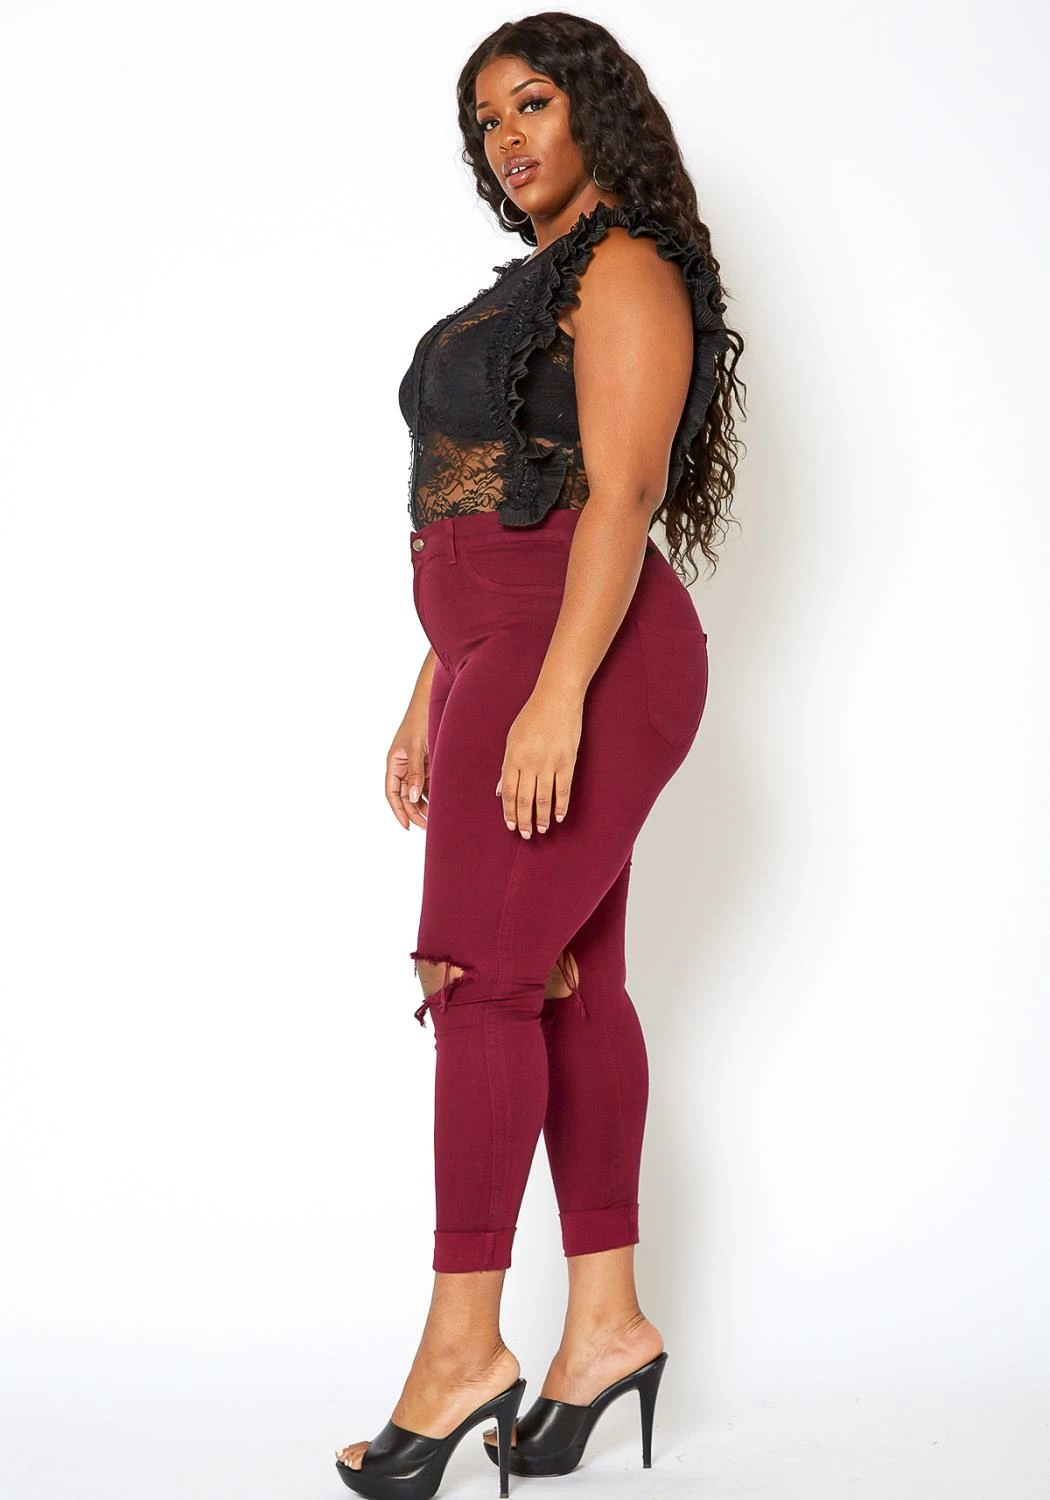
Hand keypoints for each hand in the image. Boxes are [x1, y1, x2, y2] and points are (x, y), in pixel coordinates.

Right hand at [386, 706, 430, 829]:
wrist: (433, 701)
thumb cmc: (420, 720)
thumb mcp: (416, 748)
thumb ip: (415, 773)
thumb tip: (412, 797)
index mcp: (394, 762)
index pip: (392, 792)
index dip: (398, 810)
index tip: (407, 825)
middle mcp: (403, 765)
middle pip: (405, 795)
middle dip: (414, 811)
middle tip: (426, 826)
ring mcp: (416, 764)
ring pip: (417, 790)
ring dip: (424, 804)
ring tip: (435, 818)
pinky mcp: (429, 761)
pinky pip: (429, 781)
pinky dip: (433, 792)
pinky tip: (441, 802)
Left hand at [497, 687, 581, 837]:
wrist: (557, 698)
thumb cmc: (532, 716)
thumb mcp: (512, 738)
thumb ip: (506, 766)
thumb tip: (500, 791)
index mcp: (513, 757)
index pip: (509, 792)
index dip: (509, 812)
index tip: (510, 825)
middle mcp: (530, 762)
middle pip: (525, 799)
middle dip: (524, 820)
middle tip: (525, 834)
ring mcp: (550, 763)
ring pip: (543, 799)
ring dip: (542, 817)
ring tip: (542, 829)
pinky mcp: (568, 761)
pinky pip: (564, 790)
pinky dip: (561, 806)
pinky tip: (559, 817)